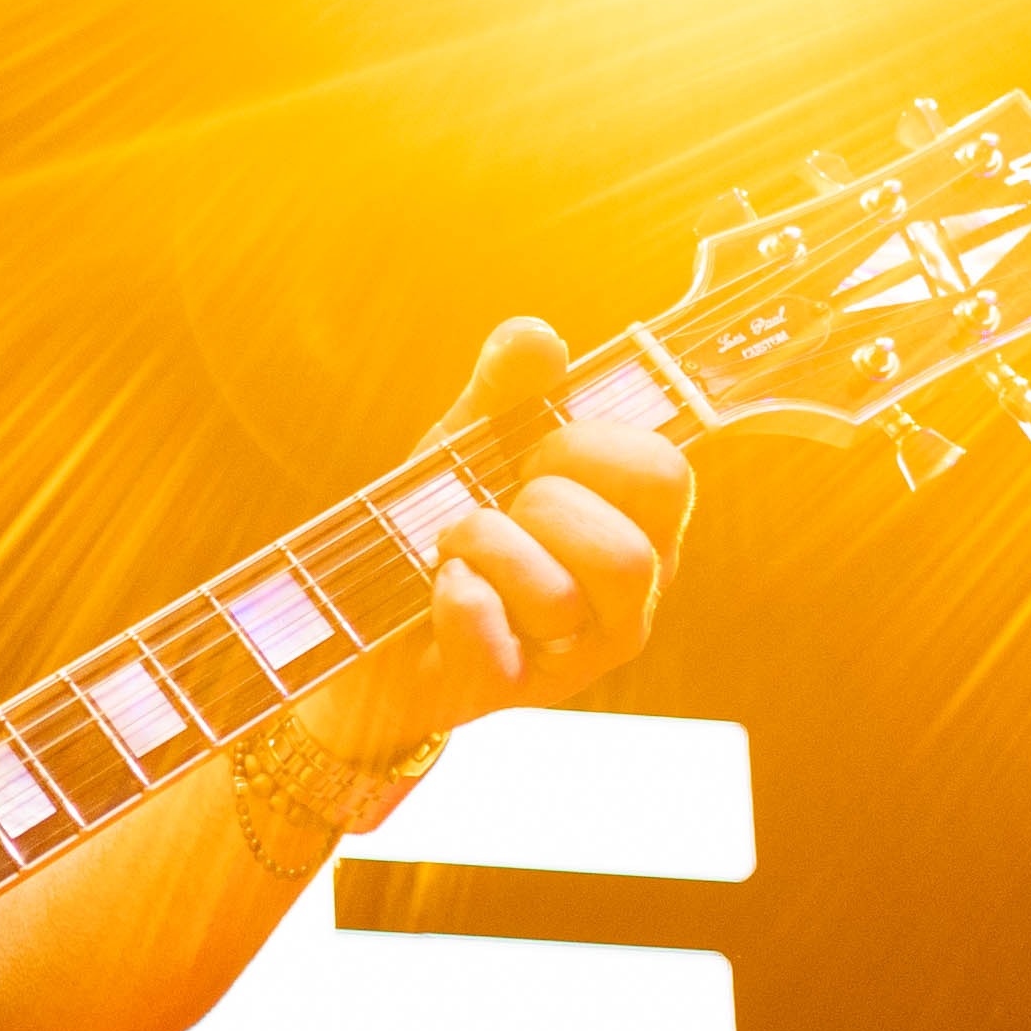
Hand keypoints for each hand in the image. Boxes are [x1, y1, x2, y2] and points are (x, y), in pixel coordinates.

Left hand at [401, 315, 690, 728]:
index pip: (665, 477)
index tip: (536, 456)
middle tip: (498, 511)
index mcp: (636, 529)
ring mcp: (570, 658)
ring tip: (455, 550)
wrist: (365, 625)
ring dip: (486, 550)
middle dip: (541, 511)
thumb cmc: (444, 531)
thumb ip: (506, 391)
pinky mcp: (505, 693)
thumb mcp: (470, 448)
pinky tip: (439, 590)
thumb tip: (537, 337)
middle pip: (629, 554)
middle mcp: (624, 603)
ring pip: (560, 599)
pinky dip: (452, 598)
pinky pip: (488, 638)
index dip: (591, 449)